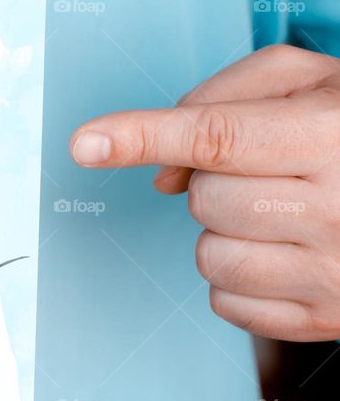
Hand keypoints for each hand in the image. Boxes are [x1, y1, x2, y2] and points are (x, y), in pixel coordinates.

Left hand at [69, 44, 339, 340]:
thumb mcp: (311, 80)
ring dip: (222, 230)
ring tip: (276, 211)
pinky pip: (227, 302)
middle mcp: (339, 208)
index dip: (143, 136)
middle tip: (266, 170)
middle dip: (214, 180)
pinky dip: (235, 276)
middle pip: (206, 198)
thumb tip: (162, 170)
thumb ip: (224, 100)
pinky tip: (278, 250)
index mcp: (332, 136)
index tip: (86, 143)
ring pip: (208, 255)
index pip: (217, 136)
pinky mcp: (326, 320)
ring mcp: (334, 274)